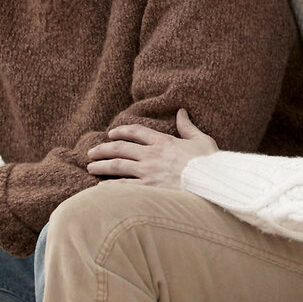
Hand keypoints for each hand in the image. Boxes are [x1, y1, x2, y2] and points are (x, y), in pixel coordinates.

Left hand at [86, 109, 218, 187]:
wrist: (212, 183)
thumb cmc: (209, 164)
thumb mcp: (201, 140)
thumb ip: (188, 126)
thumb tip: (182, 111)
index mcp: (164, 142)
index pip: (136, 132)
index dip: (122, 131)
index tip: (111, 133)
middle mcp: (152, 155)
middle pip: (120, 148)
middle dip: (104, 149)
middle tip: (92, 152)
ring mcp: (148, 173)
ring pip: (117, 166)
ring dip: (101, 165)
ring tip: (90, 166)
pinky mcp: (148, 190)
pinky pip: (123, 187)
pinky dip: (109, 186)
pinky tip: (100, 187)